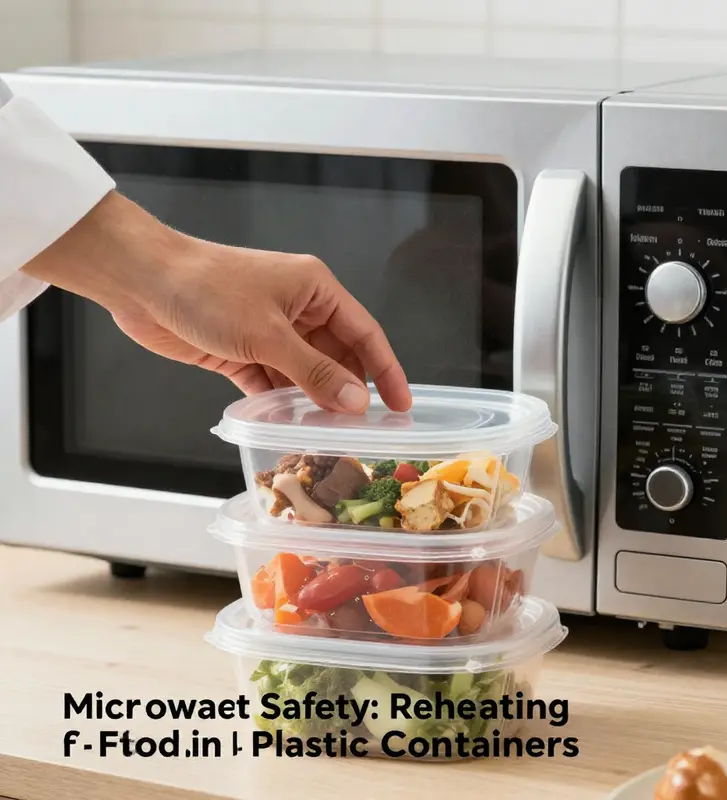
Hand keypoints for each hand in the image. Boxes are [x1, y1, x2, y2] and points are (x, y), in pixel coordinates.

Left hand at [22, 192, 410, 413]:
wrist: (142, 281)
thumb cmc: (208, 290)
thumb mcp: (269, 334)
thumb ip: (315, 371)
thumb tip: (357, 403)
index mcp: (316, 290)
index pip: (364, 333)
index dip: (387, 370)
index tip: (401, 405)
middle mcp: (298, 310)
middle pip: (337, 357)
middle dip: (347, 391)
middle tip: (360, 430)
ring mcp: (270, 332)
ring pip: (304, 374)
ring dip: (312, 402)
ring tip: (326, 435)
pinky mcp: (243, 351)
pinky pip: (273, 383)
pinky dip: (280, 403)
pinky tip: (287, 426)